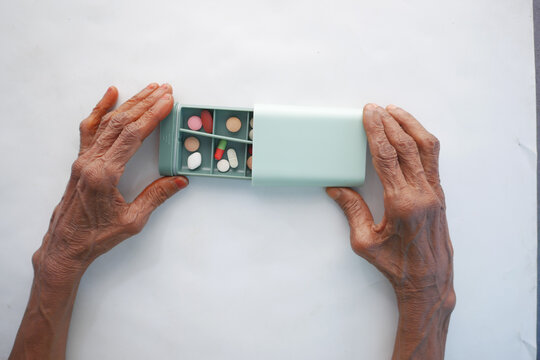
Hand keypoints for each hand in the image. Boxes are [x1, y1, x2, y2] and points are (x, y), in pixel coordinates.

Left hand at [33, 83, 187, 283]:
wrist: (66, 245)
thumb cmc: (96, 236)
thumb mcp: (133, 221)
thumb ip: (156, 197)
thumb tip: (179, 180)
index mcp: (105, 174)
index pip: (132, 136)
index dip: (152, 116)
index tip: (167, 102)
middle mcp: (91, 162)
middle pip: (121, 123)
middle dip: (145, 103)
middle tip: (164, 90)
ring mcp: (83, 159)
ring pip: (108, 123)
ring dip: (129, 104)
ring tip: (147, 89)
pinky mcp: (81, 161)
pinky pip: (90, 129)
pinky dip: (100, 109)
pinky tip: (110, 95)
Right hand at [326, 104, 454, 358]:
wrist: (429, 281)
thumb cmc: (397, 266)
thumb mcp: (365, 241)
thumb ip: (352, 210)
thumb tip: (336, 187)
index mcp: (401, 203)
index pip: (386, 157)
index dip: (375, 131)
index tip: (368, 113)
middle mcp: (422, 193)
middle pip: (406, 146)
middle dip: (389, 123)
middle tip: (375, 108)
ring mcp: (434, 192)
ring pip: (426, 148)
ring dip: (410, 125)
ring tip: (395, 111)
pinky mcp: (439, 194)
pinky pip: (432, 159)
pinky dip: (421, 140)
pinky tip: (411, 133)